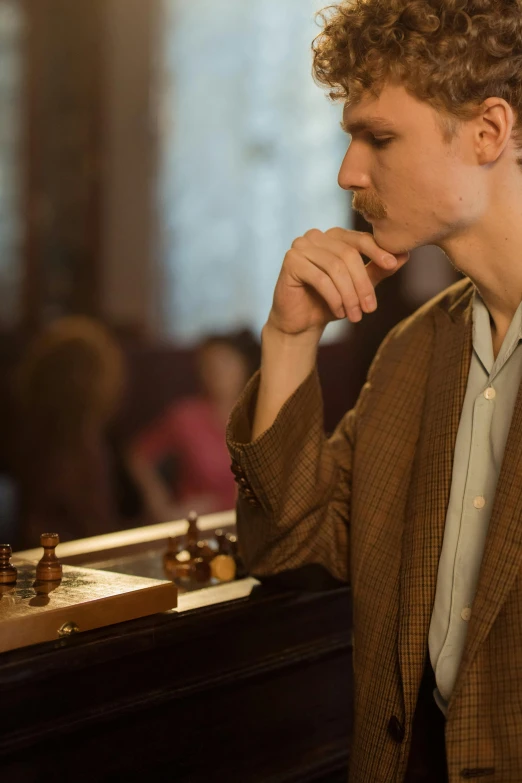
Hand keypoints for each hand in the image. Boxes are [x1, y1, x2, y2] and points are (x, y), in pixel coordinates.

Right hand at [268, 227, 409, 335]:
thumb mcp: (358, 286)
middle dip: (362, 284)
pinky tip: (339, 312)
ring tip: (355, 316)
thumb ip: (378, 269)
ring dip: (349, 295)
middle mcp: (315, 236)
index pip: (359, 239)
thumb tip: (405, 255)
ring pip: (336, 268)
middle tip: (370, 309)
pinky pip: (320, 278)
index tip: (392, 265)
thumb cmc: (329, 302)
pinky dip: (334, 298)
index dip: (377, 251)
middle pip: (348, 255)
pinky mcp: (291, 262)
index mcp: (333, 236)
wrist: (300, 323)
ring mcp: (300, 246)